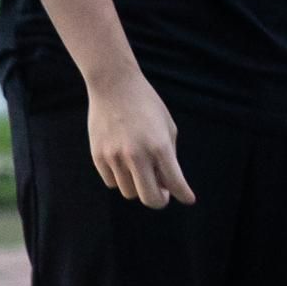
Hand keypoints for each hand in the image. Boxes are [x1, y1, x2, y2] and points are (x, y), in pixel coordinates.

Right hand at [87, 70, 193, 211]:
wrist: (113, 85)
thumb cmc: (146, 104)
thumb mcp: (167, 126)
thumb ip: (169, 156)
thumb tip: (165, 185)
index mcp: (159, 146)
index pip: (175, 183)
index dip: (184, 195)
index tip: (187, 198)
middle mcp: (137, 155)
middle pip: (150, 199)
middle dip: (159, 200)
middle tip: (162, 193)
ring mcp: (115, 157)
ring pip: (129, 193)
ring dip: (138, 186)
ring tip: (141, 170)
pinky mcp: (98, 157)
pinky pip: (112, 183)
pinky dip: (121, 178)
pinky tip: (124, 163)